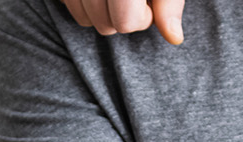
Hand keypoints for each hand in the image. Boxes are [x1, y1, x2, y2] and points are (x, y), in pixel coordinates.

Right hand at [58, 0, 184, 43]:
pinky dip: (83, 2)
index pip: (126, 20)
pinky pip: (68, 3)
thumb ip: (169, 4)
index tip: (149, 4)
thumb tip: (174, 37)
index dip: (142, 18)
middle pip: (104, 24)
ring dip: (102, 12)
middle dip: (122, 18)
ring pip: (84, 18)